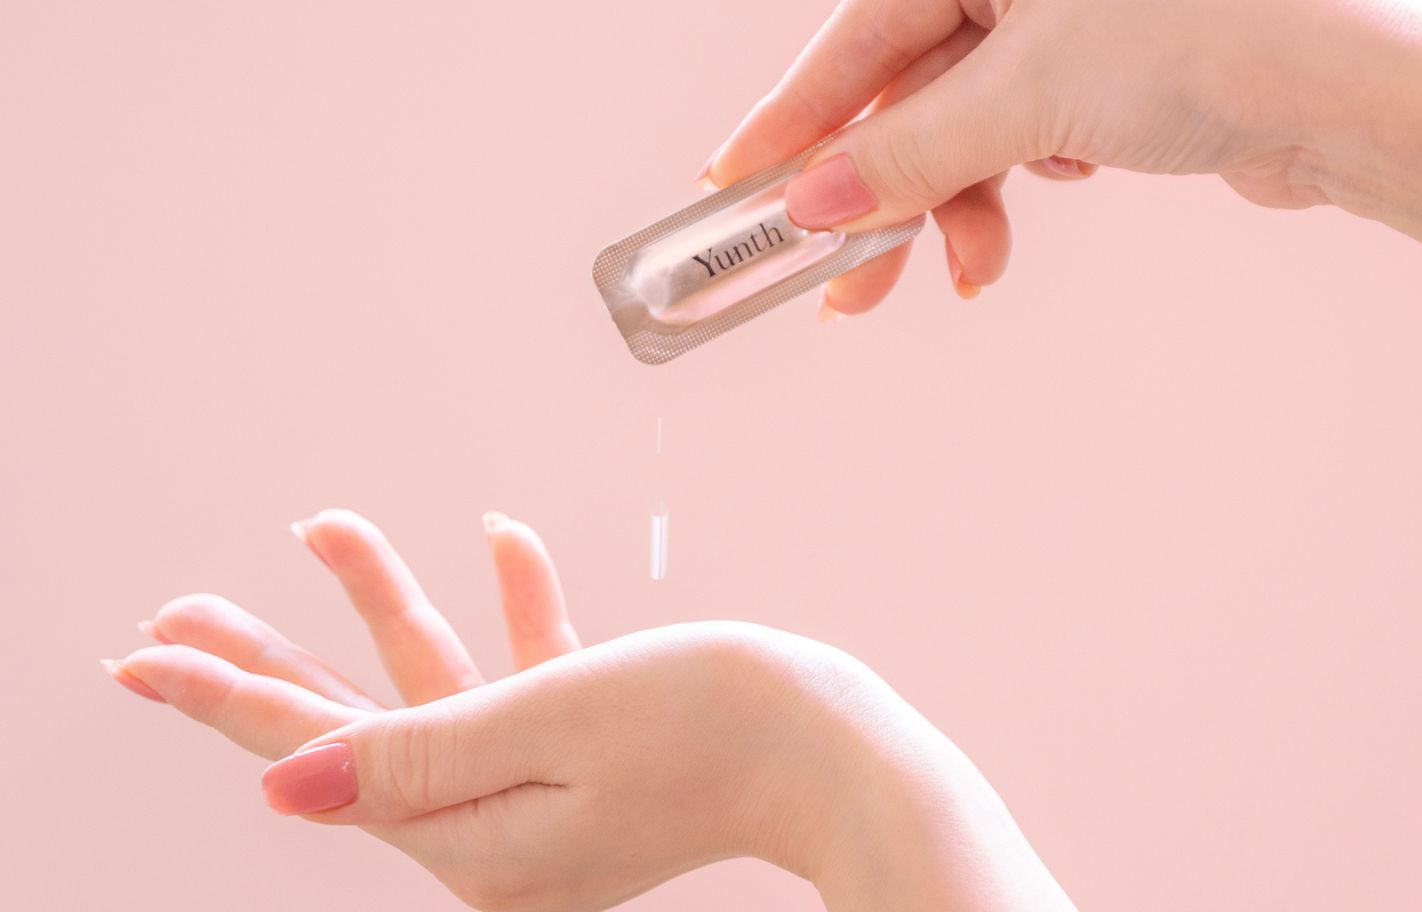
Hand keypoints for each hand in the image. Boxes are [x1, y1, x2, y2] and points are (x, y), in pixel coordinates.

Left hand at [105, 509, 1072, 911]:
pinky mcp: (593, 757)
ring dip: (384, 605)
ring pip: (432, 689)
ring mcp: (544, 797)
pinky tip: (498, 538)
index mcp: (469, 836)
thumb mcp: (552, 726)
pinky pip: (525, 677)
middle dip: (267, 665)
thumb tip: (289, 786)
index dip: (225, 698)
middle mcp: (494, 830)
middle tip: (177, 616)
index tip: (142, 657)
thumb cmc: (718, 727)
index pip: (316, 755)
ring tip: (325, 528)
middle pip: (350, 731)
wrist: (842, 756)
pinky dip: (506, 610)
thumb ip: (415, 753)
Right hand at [704, 0, 1421, 358]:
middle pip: (907, 97)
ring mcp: (1062, 32)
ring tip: (966, 270)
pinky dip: (1007, 196)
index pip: (858, 38)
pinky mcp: (1100, 85)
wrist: (1346, 96)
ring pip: (961, 135)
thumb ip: (908, 150)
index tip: (738, 187)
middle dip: (880, 197)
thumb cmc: (1207, 40)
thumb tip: (812, 203)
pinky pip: (1014, 149)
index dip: (795, 122)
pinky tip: (1023, 222)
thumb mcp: (1027, 94)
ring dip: (951, 212)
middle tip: (839, 284)